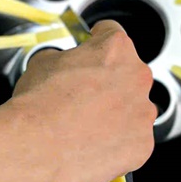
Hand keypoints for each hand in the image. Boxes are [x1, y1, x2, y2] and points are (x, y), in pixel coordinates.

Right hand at [9, 20, 156, 181]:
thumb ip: (63, 58)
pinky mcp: (142, 145)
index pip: (111, 34)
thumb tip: (63, 63)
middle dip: (108, 83)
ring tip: (87, 126)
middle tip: (83, 97)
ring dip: (116, 113)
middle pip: (128, 74)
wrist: (36, 147)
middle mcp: (138, 77)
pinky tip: (93, 144)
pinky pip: (133, 140)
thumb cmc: (38, 105)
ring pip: (134, 109)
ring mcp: (143, 114)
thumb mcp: (42, 62)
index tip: (92, 50)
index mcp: (116, 49)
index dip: (95, 42)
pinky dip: (117, 142)